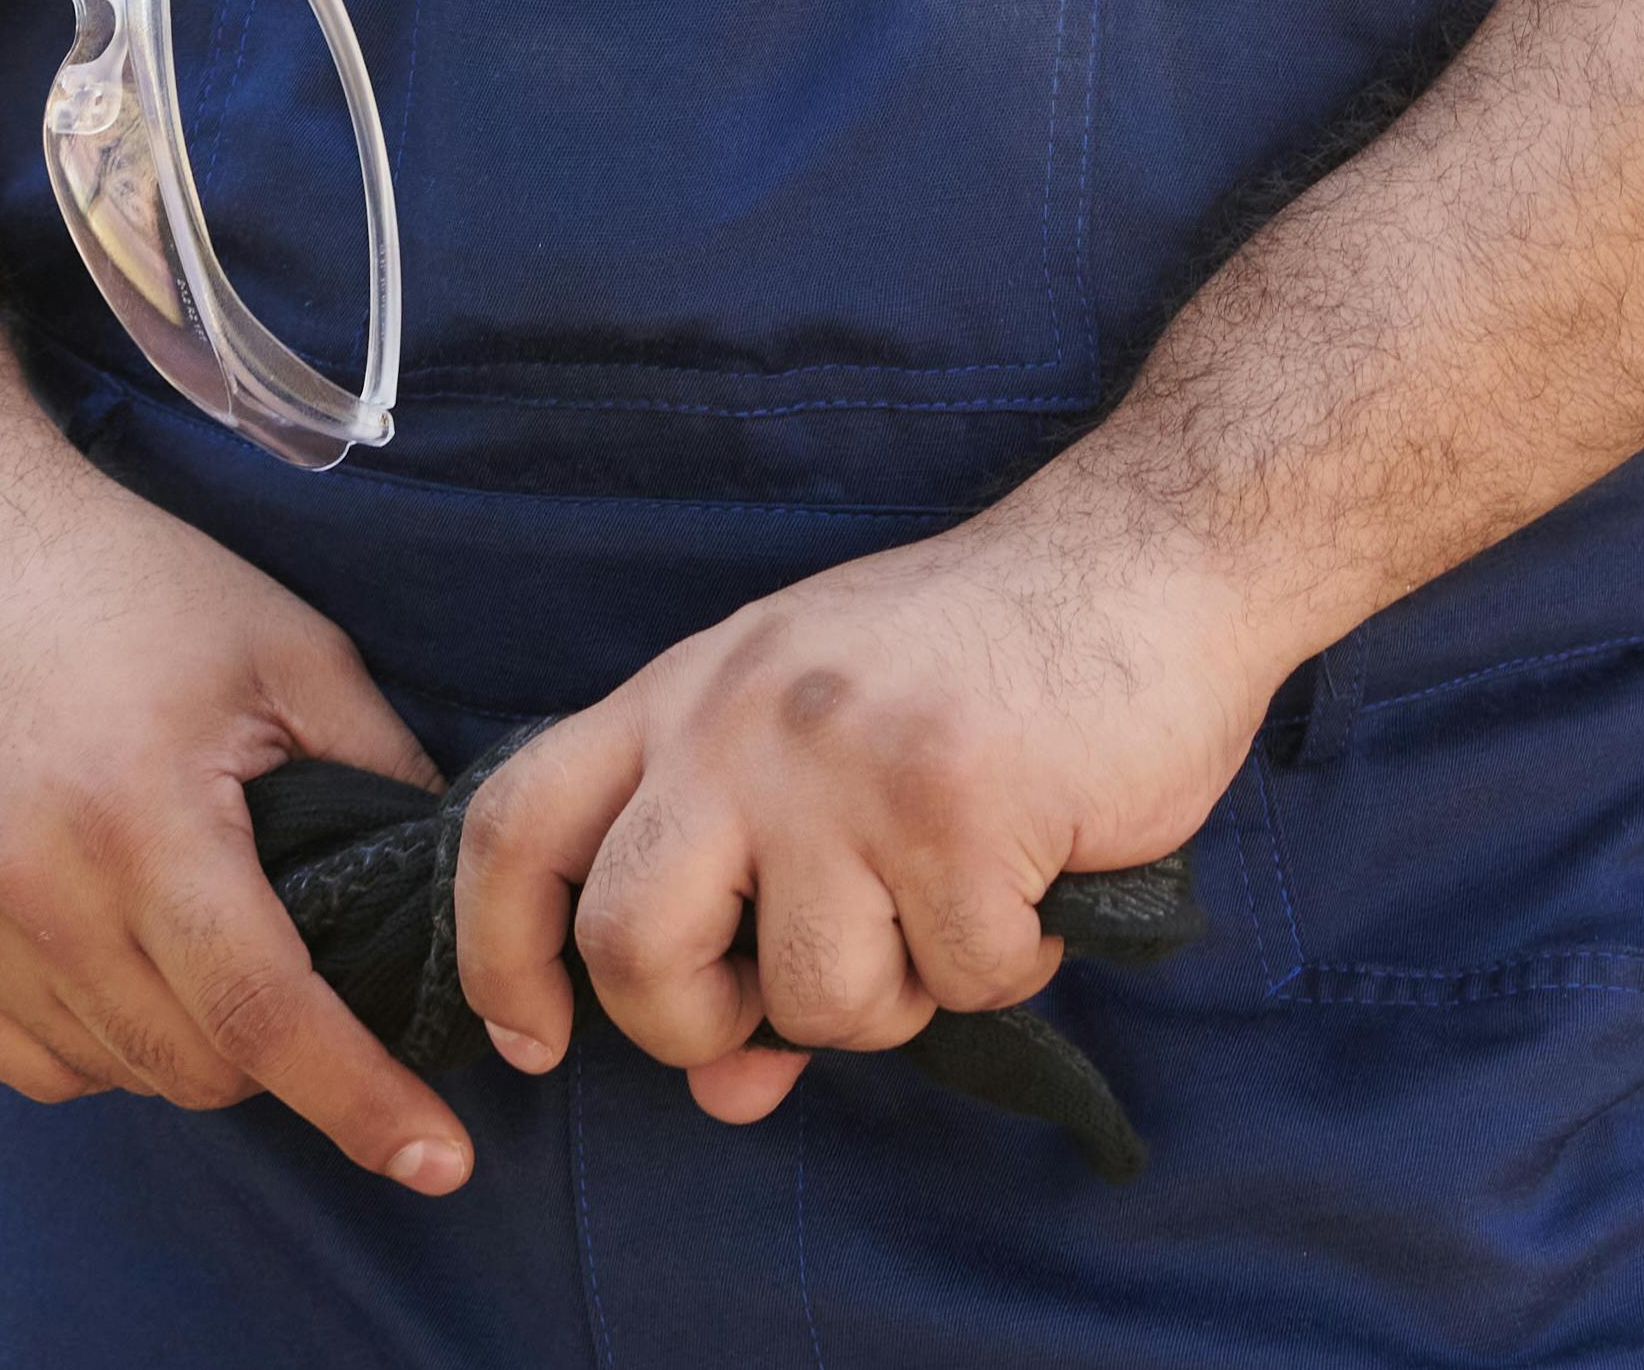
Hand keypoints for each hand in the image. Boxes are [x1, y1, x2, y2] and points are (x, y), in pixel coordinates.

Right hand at [0, 439, 480, 1198]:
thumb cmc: (117, 578)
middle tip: (308, 980)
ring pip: (113, 1073)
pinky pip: (27, 1060)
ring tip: (198, 937)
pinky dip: (92, 1041)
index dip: (365, 1102)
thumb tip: (460, 887)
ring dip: (181, 1044)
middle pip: (195, 1064)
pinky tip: (115, 953)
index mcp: (140, 815)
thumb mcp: (280, 644)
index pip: (270, 1016)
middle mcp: (33, 889)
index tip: (441, 1164)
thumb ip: (378, 767)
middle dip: (275, 1053)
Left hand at [450, 507, 1288, 1124]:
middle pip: (626, 942)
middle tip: (778, 1009)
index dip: (496, 953)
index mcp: (684, 692)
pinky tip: (1035, 874)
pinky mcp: (957, 806)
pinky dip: (1010, 962)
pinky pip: (963, 982)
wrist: (1147, 555)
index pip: (516, 823)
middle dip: (694, 1023)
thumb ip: (747, 904)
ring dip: (897, 995)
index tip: (532, 1039)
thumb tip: (724, 1088)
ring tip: (951, 899)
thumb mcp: (821, 756)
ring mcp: (841, 762)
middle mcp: (737, 720)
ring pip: (811, 997)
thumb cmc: (976, 667)